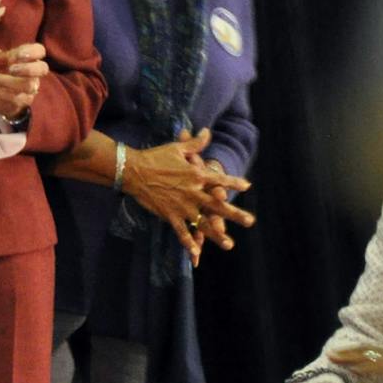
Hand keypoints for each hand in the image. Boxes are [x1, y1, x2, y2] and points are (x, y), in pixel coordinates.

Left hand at [0, 43, 48, 121]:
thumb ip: (0, 56)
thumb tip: (10, 57)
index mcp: (27, 57)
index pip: (39, 50)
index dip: (32, 52)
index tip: (18, 55)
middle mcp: (33, 71)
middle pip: (43, 68)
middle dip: (28, 69)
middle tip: (10, 69)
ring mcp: (31, 87)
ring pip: (29, 86)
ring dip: (7, 81)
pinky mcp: (24, 100)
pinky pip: (17, 99)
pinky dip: (1, 92)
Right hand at [121, 129, 254, 265]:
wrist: (132, 170)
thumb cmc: (155, 157)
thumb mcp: (177, 148)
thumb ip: (195, 142)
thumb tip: (208, 131)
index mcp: (196, 175)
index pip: (220, 179)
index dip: (234, 182)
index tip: (247, 186)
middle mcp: (193, 192)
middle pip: (218, 206)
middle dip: (235, 214)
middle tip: (250, 221)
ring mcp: (182, 205)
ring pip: (203, 222)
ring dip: (216, 234)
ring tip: (228, 244)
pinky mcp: (169, 214)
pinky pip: (181, 230)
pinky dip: (188, 241)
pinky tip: (196, 252)